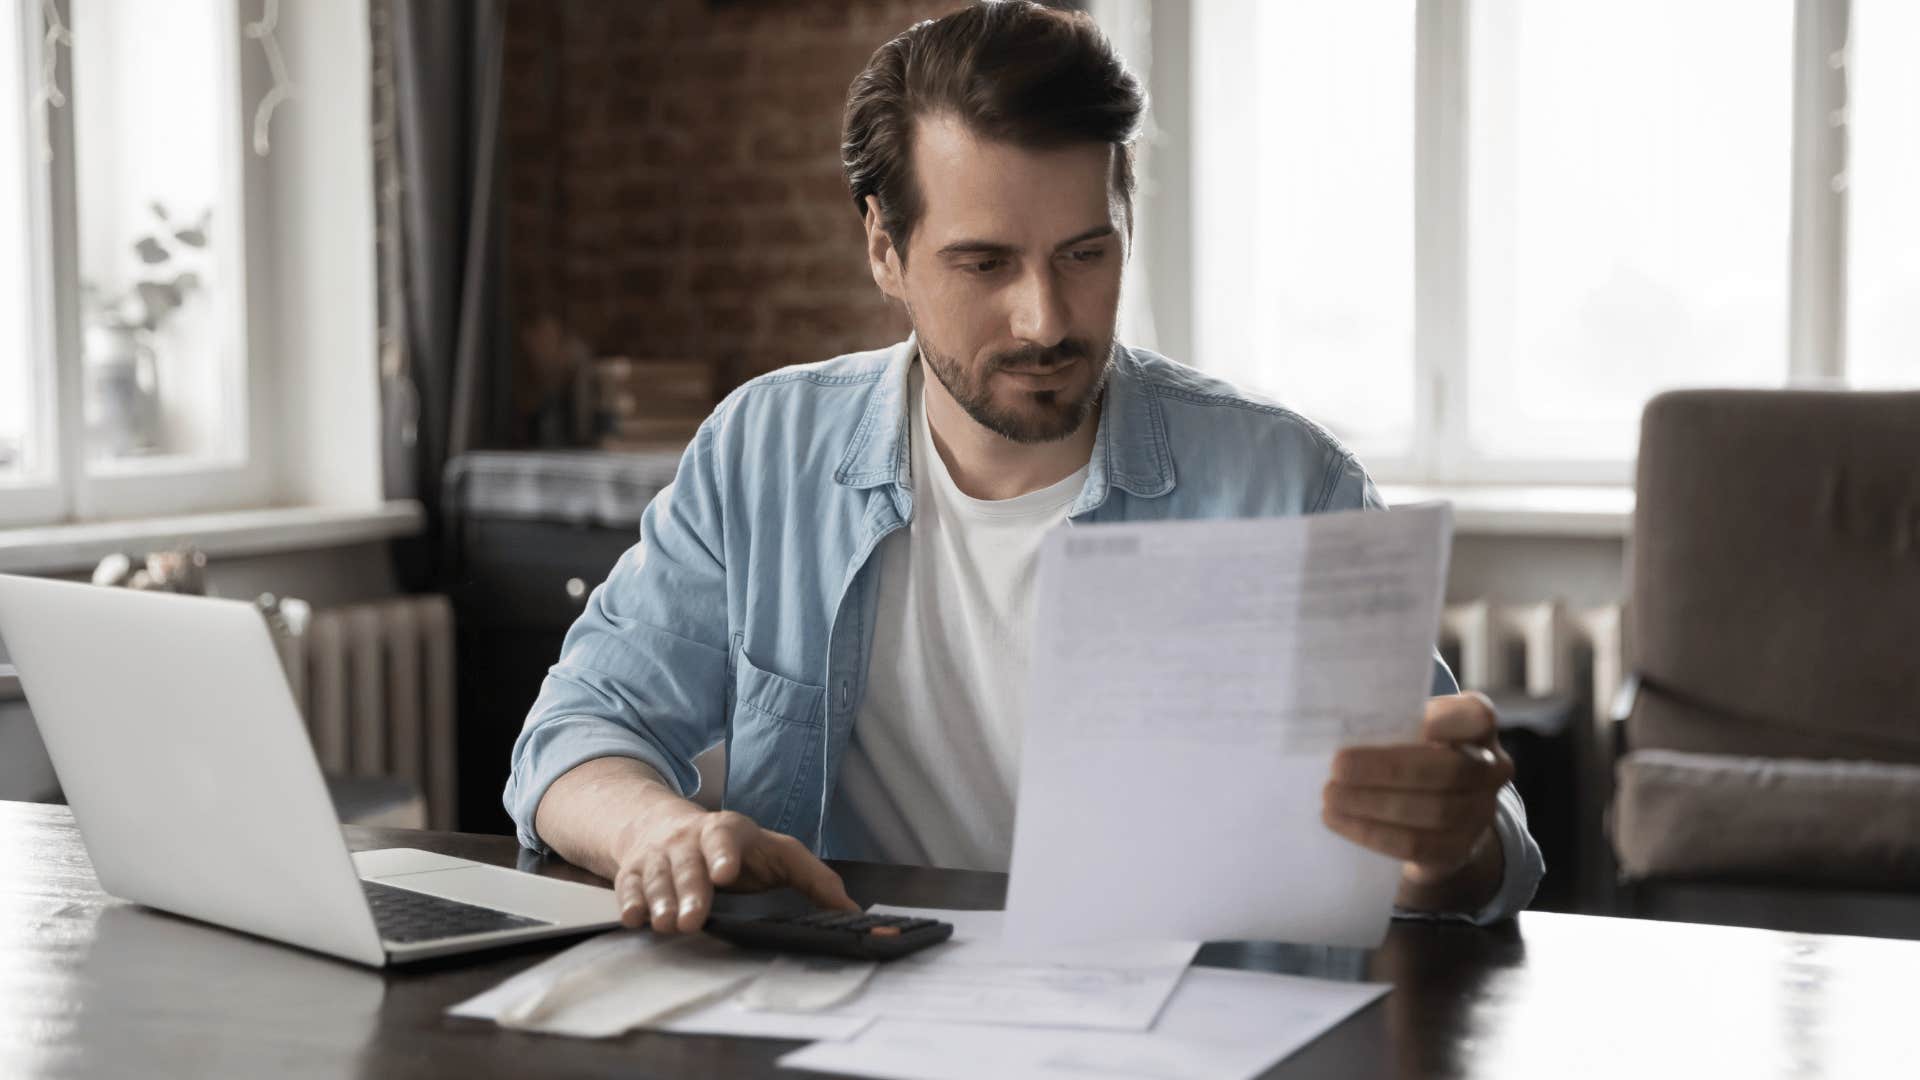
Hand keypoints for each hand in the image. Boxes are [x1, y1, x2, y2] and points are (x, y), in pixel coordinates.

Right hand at [613, 806, 857, 933]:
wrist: (666, 827)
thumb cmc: (734, 848)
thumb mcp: (777, 853)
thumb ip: (814, 879)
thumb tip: (852, 912)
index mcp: (727, 831)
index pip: (725, 838)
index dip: (724, 854)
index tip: (725, 873)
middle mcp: (689, 840)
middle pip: (688, 864)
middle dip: (690, 892)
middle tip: (693, 921)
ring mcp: (658, 856)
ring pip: (656, 877)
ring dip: (660, 901)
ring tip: (666, 925)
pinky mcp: (633, 872)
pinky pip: (628, 886)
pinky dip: (629, 902)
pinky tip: (634, 919)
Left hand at [1321, 692, 1512, 886]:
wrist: (1435, 817)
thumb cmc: (1410, 755)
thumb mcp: (1409, 731)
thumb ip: (1390, 724)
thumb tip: (1337, 726)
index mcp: (1478, 727)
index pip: (1477, 716)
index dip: (1444, 719)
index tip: (1400, 721)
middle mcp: (1491, 769)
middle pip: (1449, 769)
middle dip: (1388, 769)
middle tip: (1338, 767)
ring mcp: (1481, 813)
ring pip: (1434, 811)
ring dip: (1373, 804)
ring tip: (1331, 797)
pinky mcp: (1459, 849)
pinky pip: (1418, 845)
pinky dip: (1373, 833)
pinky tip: (1341, 822)